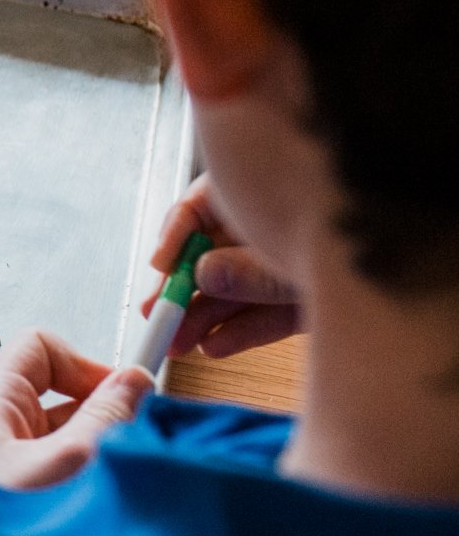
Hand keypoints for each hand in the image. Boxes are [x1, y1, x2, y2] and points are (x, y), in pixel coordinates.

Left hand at [0, 330, 152, 535]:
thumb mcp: (59, 463)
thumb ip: (104, 418)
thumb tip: (137, 379)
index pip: (41, 349)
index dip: (84, 362)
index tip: (123, 396)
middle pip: (62, 395)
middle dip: (103, 414)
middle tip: (130, 444)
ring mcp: (8, 467)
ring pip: (68, 438)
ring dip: (97, 453)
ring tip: (113, 483)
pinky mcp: (19, 502)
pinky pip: (63, 474)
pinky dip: (87, 483)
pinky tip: (100, 509)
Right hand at [140, 174, 302, 357]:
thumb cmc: (377, 232)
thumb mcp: (301, 247)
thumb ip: (252, 268)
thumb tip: (201, 275)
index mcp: (269, 189)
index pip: (205, 205)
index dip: (177, 235)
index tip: (159, 264)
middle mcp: (278, 224)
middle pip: (216, 255)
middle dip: (184, 290)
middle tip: (157, 316)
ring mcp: (298, 263)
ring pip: (240, 290)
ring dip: (205, 318)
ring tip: (178, 344)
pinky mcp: (315, 301)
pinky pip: (272, 315)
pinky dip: (245, 331)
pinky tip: (216, 345)